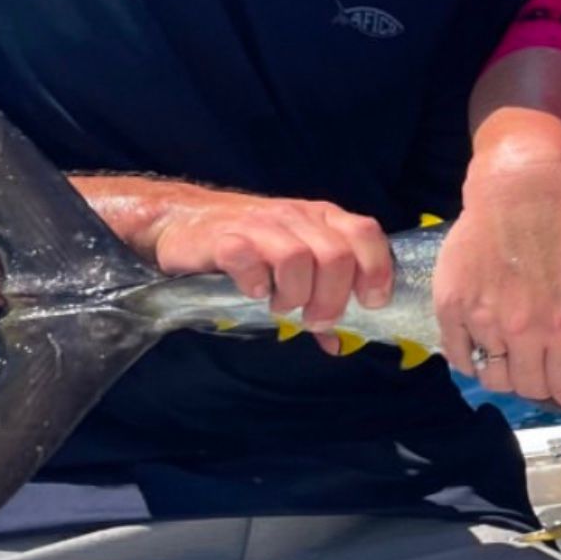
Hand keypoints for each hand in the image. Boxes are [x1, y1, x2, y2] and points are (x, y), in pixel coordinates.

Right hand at [148, 188, 392, 326]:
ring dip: (295, 293)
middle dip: (333, 297)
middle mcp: (296, 216)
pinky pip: (247, 258)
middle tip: (315, 319)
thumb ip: (318, 299)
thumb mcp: (292, 265)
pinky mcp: (224, 238)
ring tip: (282, 306)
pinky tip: (252, 292)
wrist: (184, 220)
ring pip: (297, 257)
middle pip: (336, 254)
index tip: (371, 302)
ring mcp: (260, 225)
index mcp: (322, 218)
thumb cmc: (249, 247)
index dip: (376, 269)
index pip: (365, 232)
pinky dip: (255, 282)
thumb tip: (339, 343)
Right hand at [433, 112, 560, 406]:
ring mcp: (482, 318)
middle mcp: (522, 329)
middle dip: (544, 381)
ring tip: (520, 354)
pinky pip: (458, 356)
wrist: (520, 180)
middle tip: (549, 360)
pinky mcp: (452, 303)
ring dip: (509, 372)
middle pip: (530, 387)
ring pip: (494, 377)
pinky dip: (472, 360)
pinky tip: (487, 346)